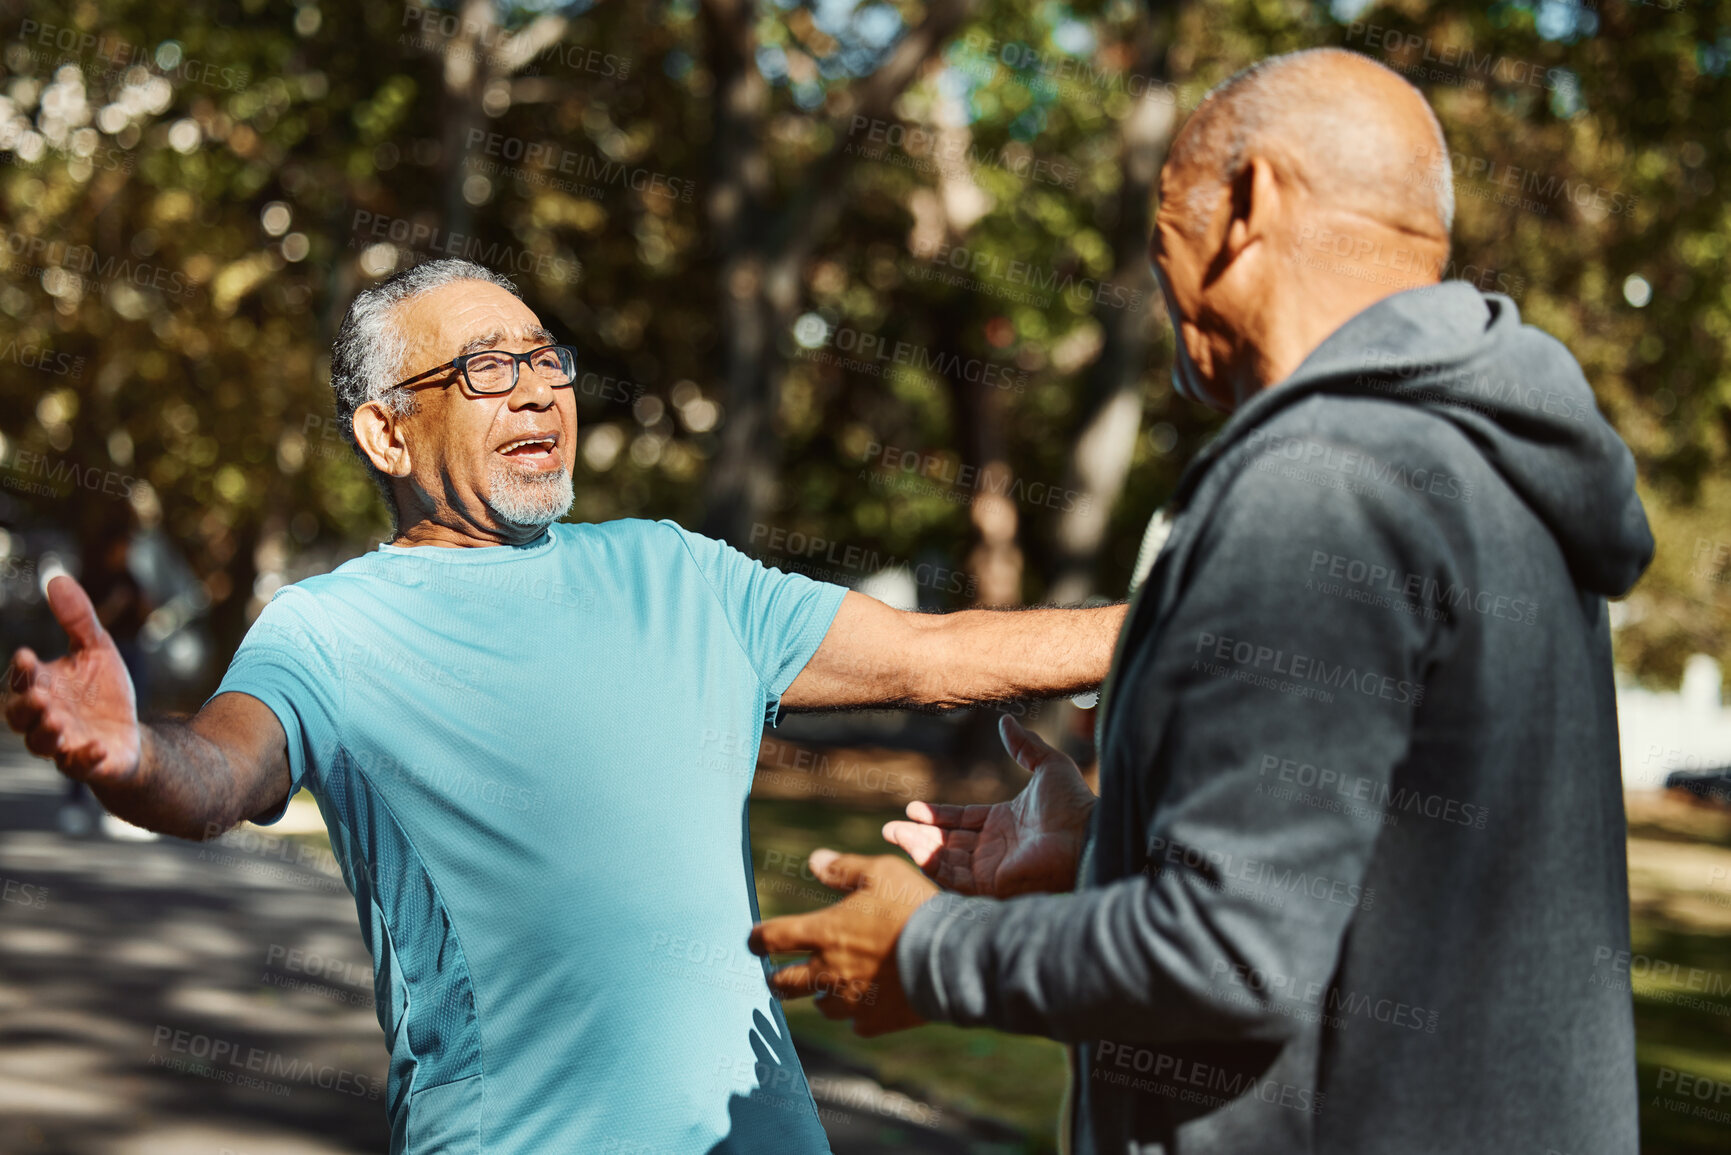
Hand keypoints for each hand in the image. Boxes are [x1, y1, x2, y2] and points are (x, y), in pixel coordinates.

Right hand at [3, 575, 141, 785]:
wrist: (129, 734)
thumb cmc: (103, 693)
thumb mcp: (97, 650)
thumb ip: (77, 620)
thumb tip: (57, 578)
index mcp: (42, 688)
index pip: (22, 680)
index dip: (21, 671)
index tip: (27, 657)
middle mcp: (45, 718)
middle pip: (20, 717)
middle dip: (26, 707)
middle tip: (39, 696)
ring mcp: (64, 743)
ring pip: (42, 744)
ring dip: (47, 733)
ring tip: (59, 720)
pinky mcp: (88, 763)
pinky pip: (80, 766)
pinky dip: (85, 758)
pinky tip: (96, 748)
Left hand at [749, 850, 937, 1037]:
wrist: (951, 956)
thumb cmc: (913, 908)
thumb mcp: (881, 872)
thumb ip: (844, 868)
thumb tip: (814, 859)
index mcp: (824, 933)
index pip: (771, 939)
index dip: (756, 939)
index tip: (753, 941)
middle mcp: (829, 972)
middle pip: (782, 984)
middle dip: (775, 979)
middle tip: (776, 976)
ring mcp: (850, 1001)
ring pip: (820, 1007)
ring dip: (820, 996)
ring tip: (829, 988)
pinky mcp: (874, 1022)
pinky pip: (854, 1023)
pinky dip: (856, 1014)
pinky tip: (867, 1004)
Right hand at [883, 714, 1095, 898]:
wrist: (1087, 836)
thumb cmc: (1074, 804)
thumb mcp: (1048, 765)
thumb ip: (1024, 746)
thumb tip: (1006, 720)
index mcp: (1006, 823)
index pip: (963, 821)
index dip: (937, 815)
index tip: (912, 808)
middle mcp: (997, 849)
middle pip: (948, 843)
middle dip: (918, 836)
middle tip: (890, 829)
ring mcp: (992, 869)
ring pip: (945, 860)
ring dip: (918, 848)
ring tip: (893, 834)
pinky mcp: (991, 885)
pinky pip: (953, 878)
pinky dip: (931, 865)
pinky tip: (913, 848)